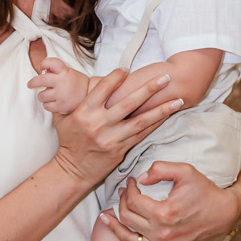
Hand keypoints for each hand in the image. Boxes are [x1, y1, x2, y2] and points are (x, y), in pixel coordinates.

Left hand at [27, 57, 87, 114]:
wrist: (91, 95)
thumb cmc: (78, 83)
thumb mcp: (70, 72)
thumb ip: (57, 71)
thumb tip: (43, 71)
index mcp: (65, 72)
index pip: (51, 62)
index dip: (44, 63)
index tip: (41, 67)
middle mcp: (62, 82)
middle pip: (40, 80)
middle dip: (33, 82)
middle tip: (30, 84)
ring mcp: (61, 95)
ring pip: (41, 96)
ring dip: (42, 96)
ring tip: (48, 95)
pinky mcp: (61, 106)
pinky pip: (46, 106)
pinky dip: (47, 105)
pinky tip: (52, 102)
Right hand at [52, 69, 183, 188]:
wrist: (72, 170)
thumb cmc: (69, 141)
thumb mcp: (62, 118)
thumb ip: (69, 99)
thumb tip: (69, 80)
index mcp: (84, 113)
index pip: (104, 89)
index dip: (116, 77)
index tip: (127, 70)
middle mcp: (100, 124)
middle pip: (129, 103)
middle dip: (149, 89)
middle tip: (165, 77)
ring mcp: (112, 138)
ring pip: (141, 121)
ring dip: (161, 109)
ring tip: (177, 99)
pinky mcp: (121, 150)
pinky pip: (141, 134)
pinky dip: (155, 124)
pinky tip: (166, 116)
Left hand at [101, 150, 240, 240]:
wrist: (224, 213)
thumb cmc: (205, 190)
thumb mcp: (185, 171)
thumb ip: (160, 169)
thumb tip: (141, 178)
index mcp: (164, 212)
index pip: (134, 201)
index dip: (129, 188)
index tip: (131, 181)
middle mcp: (161, 233)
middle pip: (128, 218)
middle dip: (121, 202)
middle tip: (122, 193)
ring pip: (129, 240)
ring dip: (114, 229)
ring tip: (104, 218)